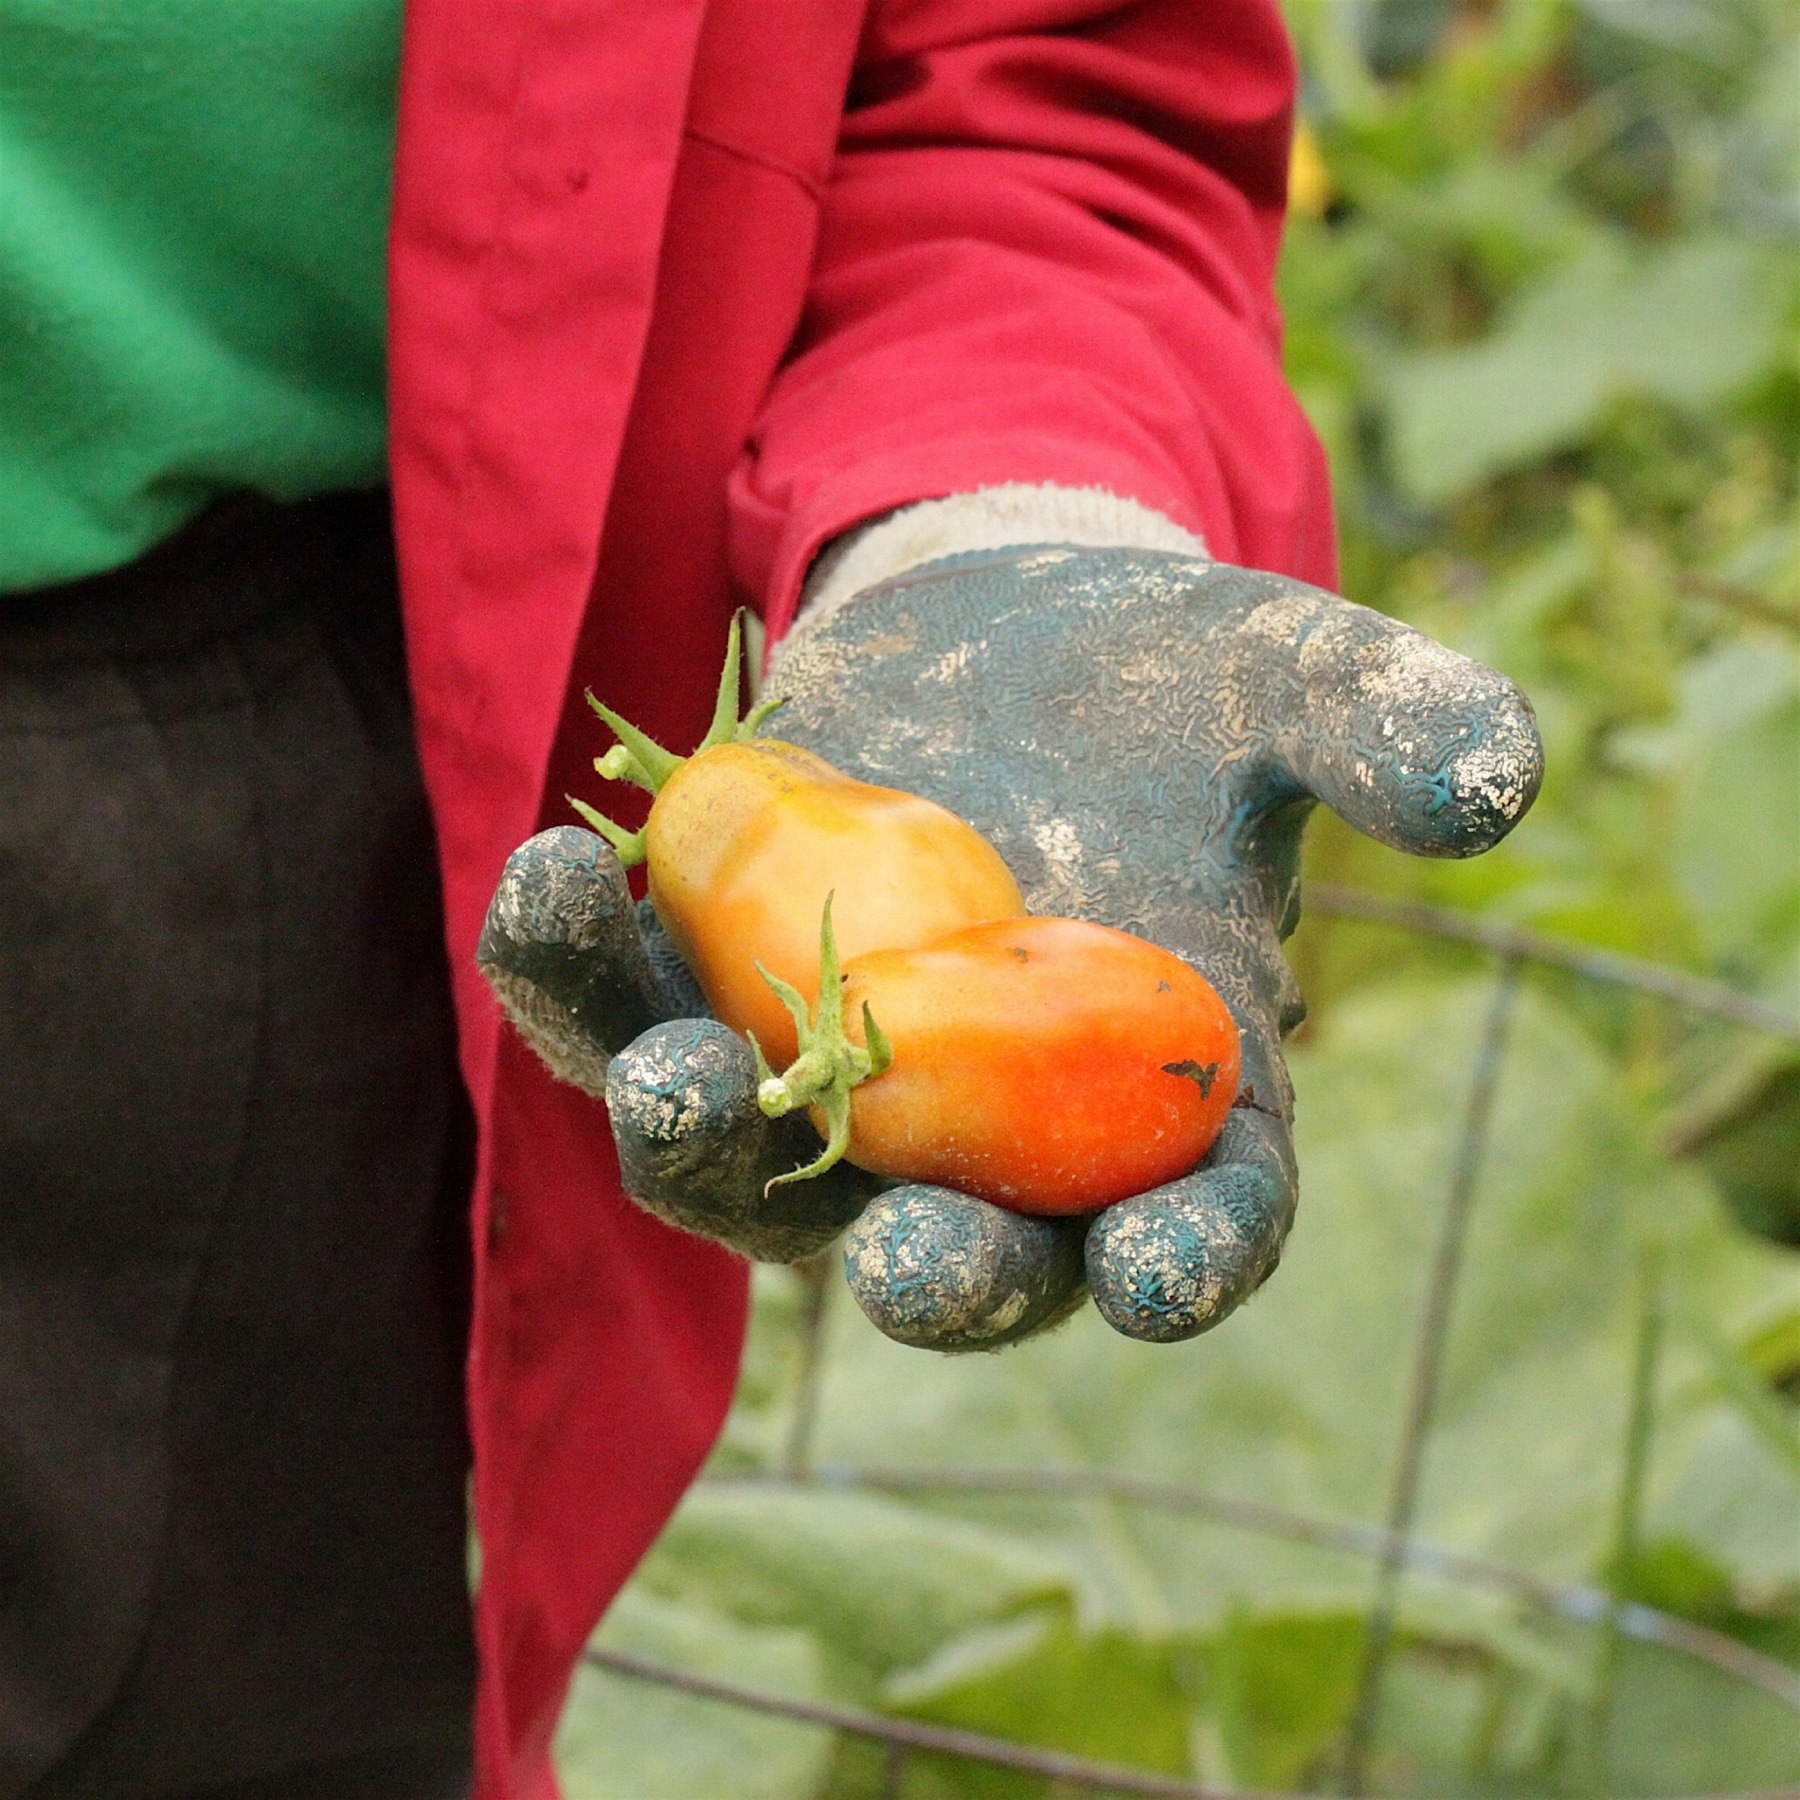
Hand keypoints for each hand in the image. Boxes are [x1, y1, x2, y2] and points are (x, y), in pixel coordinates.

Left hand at [480, 548, 1540, 1348]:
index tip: (1165, 1273)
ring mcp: (829, 1078)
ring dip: (705, 1140)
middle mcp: (986, 1132)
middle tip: (906, 1266)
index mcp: (1157, 1097)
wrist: (997, 628)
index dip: (1190, 1256)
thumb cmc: (1158, 674)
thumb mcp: (1276, 676)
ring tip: (672, 1071)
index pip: (1197, 1217)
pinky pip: (624, 1017)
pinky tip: (542, 882)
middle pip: (958, 1249)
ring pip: (756, 1171)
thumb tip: (1502, 768)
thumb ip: (1379, 723)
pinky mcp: (712, 988)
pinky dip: (576, 974)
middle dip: (934, 1274)